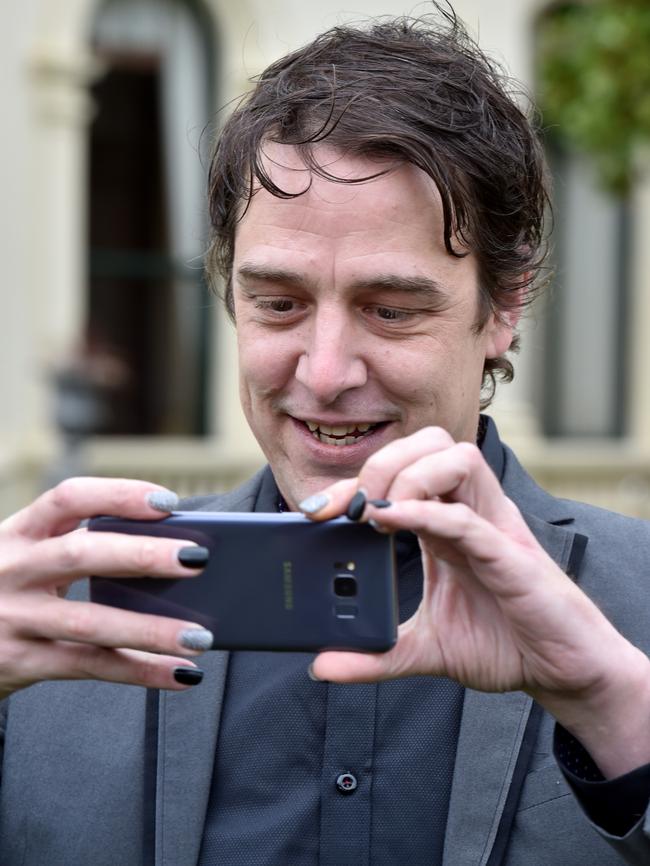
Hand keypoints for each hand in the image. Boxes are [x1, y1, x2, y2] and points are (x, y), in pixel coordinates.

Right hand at [0, 477, 211, 698]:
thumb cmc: (6, 592)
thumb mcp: (27, 559)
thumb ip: (77, 550)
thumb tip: (169, 553)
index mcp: (18, 533)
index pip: (68, 498)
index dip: (117, 495)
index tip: (167, 501)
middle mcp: (11, 569)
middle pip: (80, 554)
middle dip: (142, 555)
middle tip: (197, 559)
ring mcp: (12, 617)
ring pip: (89, 621)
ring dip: (151, 629)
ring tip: (201, 636)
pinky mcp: (19, 661)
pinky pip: (89, 666)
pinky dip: (140, 671)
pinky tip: (179, 674)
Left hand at [303, 427, 649, 777]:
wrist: (560, 672)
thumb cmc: (503, 644)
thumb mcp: (426, 649)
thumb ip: (376, 655)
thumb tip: (320, 666)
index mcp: (444, 525)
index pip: (397, 476)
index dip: (352, 483)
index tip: (312, 512)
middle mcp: (467, 513)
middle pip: (428, 445)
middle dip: (379, 463)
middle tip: (347, 508)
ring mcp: (491, 526)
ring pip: (455, 457)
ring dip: (407, 474)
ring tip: (375, 512)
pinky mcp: (510, 553)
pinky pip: (469, 515)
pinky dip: (429, 512)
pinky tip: (392, 521)